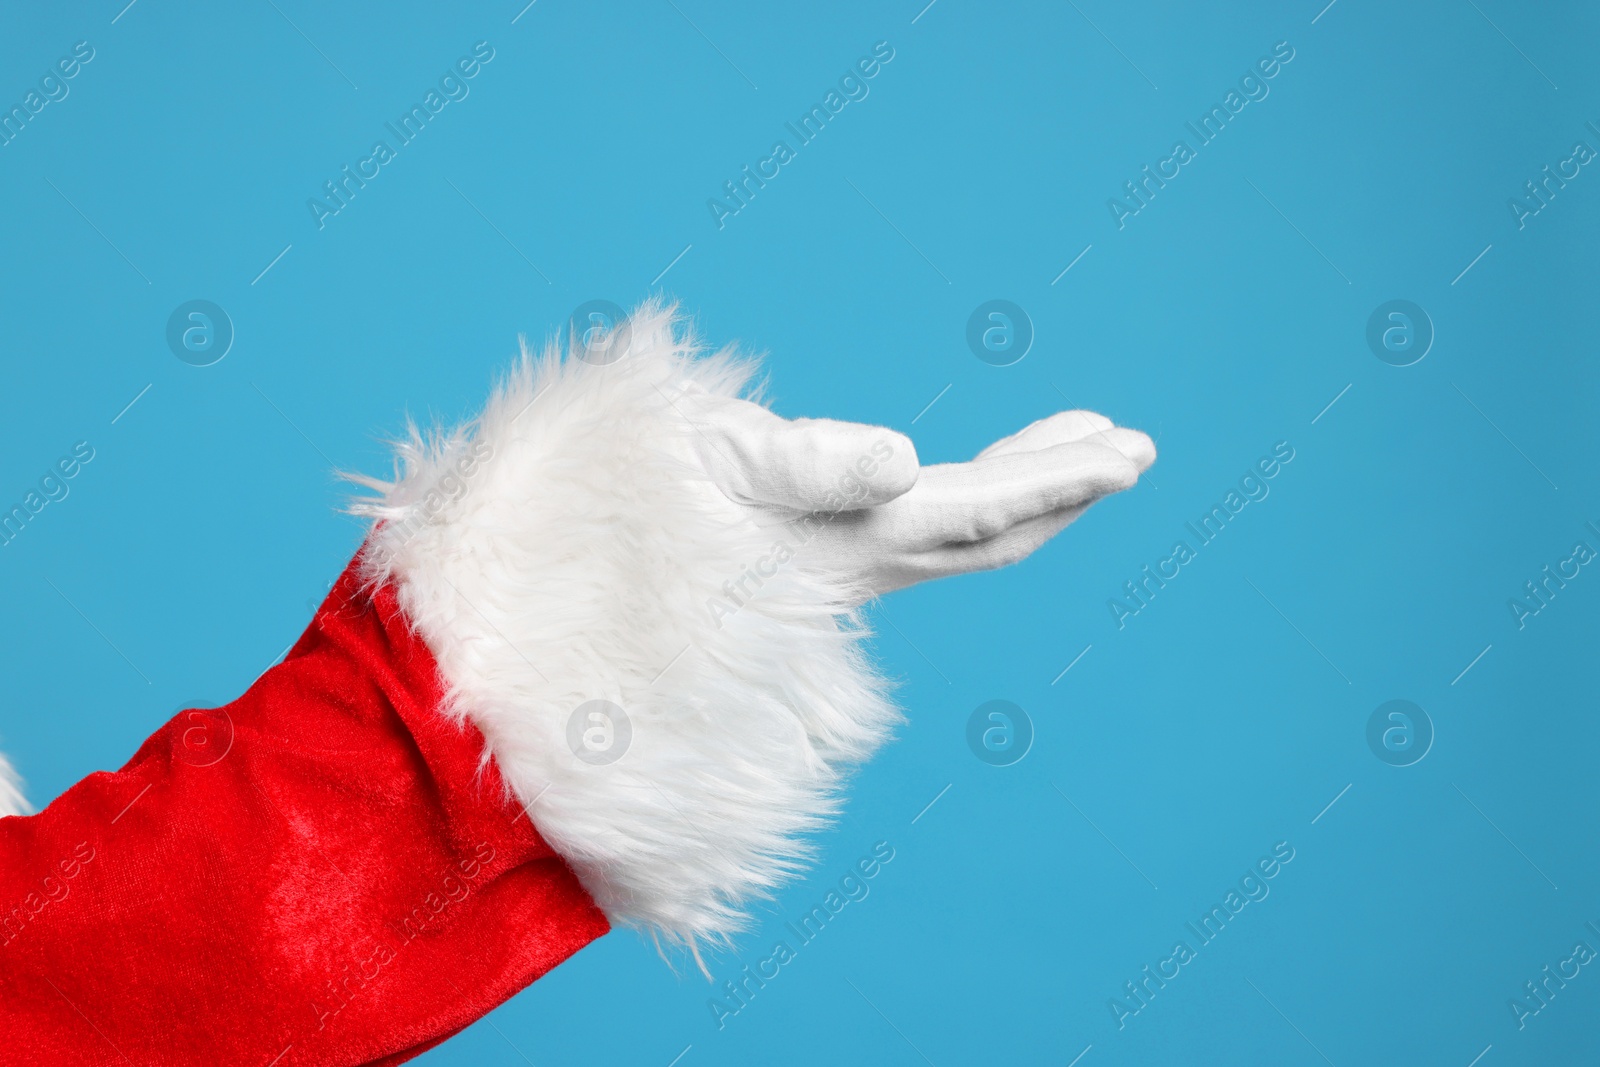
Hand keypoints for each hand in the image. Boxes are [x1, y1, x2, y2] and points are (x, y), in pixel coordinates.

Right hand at [682, 393, 1155, 603]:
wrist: (588, 557)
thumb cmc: (635, 494)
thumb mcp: (712, 459)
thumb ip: (804, 462)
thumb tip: (905, 458)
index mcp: (847, 536)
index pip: (978, 510)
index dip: (1055, 481)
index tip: (1126, 455)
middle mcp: (863, 560)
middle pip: (995, 536)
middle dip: (1069, 492)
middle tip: (1136, 449)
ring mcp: (852, 565)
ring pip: (969, 539)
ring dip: (1037, 496)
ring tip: (1089, 449)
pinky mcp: (834, 557)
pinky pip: (934, 533)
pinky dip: (985, 501)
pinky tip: (986, 480)